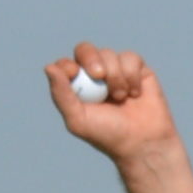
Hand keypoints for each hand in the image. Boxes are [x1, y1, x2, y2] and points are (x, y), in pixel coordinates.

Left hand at [48, 44, 180, 162]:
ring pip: (109, 54)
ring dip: (115, 76)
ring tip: (122, 97)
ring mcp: (116, 71)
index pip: (67, 64)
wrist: (143, 142)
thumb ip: (61, 94)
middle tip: (99, 75)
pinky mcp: (138, 70)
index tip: (74, 74)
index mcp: (77, 86)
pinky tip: (135, 93)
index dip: (68, 65)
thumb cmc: (108, 135)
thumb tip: (49, 67)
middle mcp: (95, 75)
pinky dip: (132, 75)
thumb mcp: (78, 119)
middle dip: (91, 59)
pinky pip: (131, 58)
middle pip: (85, 50)